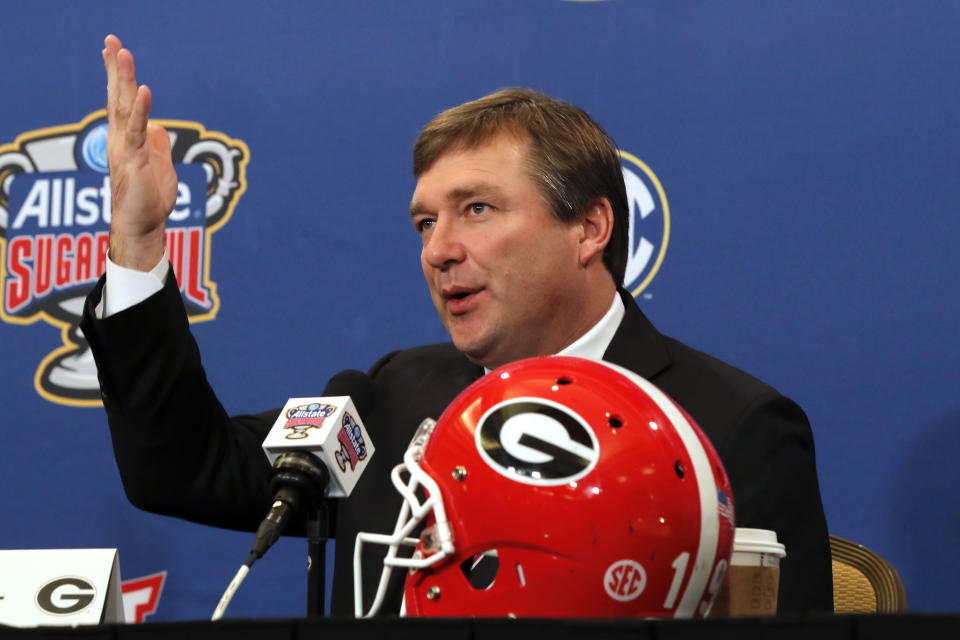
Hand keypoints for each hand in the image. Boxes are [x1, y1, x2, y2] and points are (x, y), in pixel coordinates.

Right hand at [103, 34, 177, 270]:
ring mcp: (125, 147)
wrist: (142, 224)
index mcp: (126, 137)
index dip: (118, 75)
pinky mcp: (135, 159)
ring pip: (124, 107)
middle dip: (116, 68)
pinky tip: (144, 90)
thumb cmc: (149, 197)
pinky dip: (142, 109)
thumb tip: (158, 127)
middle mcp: (120, 137)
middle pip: (117, 96)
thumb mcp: (157, 162)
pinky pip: (138, 130)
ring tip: (123, 53)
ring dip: (124, 79)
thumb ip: (156, 142)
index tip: (114, 49)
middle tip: (112, 40)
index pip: (121, 100)